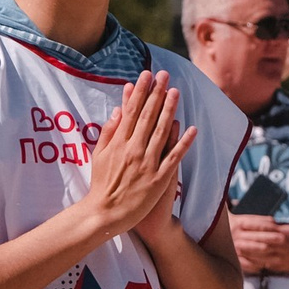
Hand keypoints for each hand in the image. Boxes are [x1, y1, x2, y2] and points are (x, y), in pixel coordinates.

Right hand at [81, 71, 181, 241]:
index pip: (130, 111)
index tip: (146, 75)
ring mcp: (146, 163)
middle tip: (165, 75)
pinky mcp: (158, 179)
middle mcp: (132, 149)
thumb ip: (108, 132)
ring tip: (176, 92)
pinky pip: (173, 157)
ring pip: (160, 132)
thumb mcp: (98, 155)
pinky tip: (191, 128)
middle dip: (156, 94)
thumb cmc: (101, 185)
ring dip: (169, 110)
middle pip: (147, 116)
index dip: (140, 92)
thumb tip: (117, 111)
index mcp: (118, 142)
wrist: (105, 214)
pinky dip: (182, 142)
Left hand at [233, 215, 288, 273]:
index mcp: (284, 232)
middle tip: (232, 237)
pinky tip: (244, 260)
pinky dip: (253, 262)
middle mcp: (283, 244)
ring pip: (260, 254)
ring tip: (235, 248)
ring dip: (246, 251)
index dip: (251, 225)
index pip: (265, 227)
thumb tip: (256, 222)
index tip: (240, 222)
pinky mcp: (280, 266)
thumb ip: (274, 226)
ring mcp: (282, 256)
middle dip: (246, 239)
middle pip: (260, 241)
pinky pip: (264, 264)